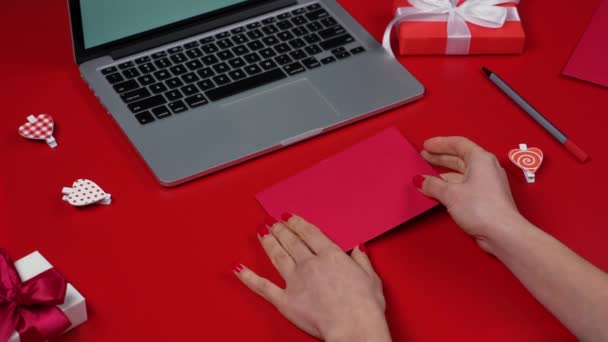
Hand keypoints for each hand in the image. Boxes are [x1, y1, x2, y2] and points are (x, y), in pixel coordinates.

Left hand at [235, 214, 390, 341]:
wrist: (353, 327)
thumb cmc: (364, 307)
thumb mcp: (371, 278)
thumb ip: (361, 261)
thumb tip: (358, 249)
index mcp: (331, 255)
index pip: (310, 233)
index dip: (297, 223)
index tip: (289, 216)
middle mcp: (310, 264)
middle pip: (291, 241)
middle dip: (280, 229)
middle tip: (272, 221)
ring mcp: (295, 281)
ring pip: (277, 256)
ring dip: (268, 242)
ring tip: (261, 232)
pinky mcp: (285, 300)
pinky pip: (263, 286)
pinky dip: (248, 277)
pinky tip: (239, 268)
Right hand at [418, 137, 523, 253]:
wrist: (503, 233)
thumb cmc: (483, 208)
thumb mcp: (451, 194)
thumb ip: (433, 185)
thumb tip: (421, 181)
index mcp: (480, 159)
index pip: (458, 144)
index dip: (440, 143)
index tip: (426, 145)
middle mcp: (485, 168)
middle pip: (459, 158)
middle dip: (440, 158)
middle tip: (424, 157)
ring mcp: (486, 183)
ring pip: (461, 173)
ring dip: (443, 174)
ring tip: (426, 177)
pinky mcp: (485, 198)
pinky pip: (464, 186)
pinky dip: (450, 186)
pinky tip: (438, 191)